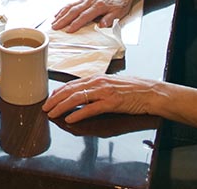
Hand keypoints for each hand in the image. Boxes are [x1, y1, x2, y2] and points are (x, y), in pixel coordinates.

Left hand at [43, 75, 157, 122]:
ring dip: (61, 106)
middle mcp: (98, 82)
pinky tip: (70, 118)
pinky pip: (91, 108)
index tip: (49, 98)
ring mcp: (104, 92)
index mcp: (97, 78)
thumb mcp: (111, 84)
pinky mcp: (111, 103)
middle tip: (45, 107)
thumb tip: (83, 94)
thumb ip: (97, 88)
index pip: (72, 84)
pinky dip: (78, 113)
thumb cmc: (134, 89)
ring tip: (52, 113)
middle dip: (55, 99)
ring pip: (77, 98)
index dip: (58, 92)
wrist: (151, 92)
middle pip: (70, 90)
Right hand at [51, 0, 134, 31]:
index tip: (68, 30)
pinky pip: (72, 3)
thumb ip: (109, 19)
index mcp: (98, 6)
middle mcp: (90, 1)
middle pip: (74, 11)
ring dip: (61, 14)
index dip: (76, 23)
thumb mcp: (119, 13)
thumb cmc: (120, 2)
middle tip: (55, 27)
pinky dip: (64, 8)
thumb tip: (101, 25)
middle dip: (63, 20)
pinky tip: (58, 13)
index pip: (84, 16)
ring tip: (54, 22)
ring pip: (71, 6)